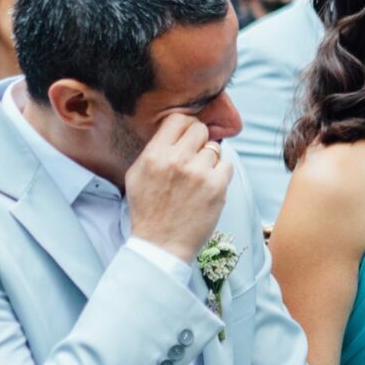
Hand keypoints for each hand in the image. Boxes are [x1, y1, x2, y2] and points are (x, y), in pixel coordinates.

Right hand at [124, 114, 231, 264]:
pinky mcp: (217, 188)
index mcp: (155, 155)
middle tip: (194, 156)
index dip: (185, 126)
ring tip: (198, 178)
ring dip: (209, 160)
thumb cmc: (147, 210)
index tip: (186, 136)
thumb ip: (154, 149)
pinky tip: (208, 187)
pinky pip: (227, 165)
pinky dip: (220, 174)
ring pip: (215, 148)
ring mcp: (199, 173)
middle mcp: (177, 160)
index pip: (178, 119)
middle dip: (199, 140)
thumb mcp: (137, 174)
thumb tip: (173, 131)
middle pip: (200, 129)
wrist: (160, 245)